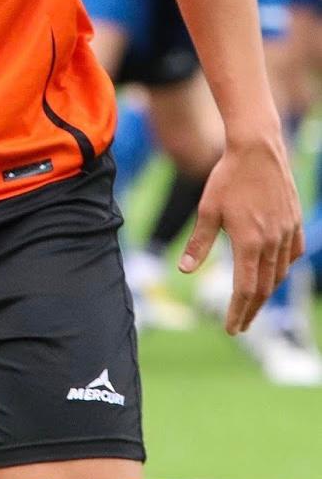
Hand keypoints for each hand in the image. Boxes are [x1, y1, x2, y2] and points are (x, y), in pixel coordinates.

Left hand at [178, 130, 303, 334]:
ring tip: (253, 303)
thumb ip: (199, 243)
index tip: (231, 329)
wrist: (257, 149)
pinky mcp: (294, 222)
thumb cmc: (228, 177)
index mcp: (249, 243)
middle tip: (240, 325)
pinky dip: (282, 268)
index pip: (245, 289)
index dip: (238, 311)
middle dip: (251, 310)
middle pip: (265, 288)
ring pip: (280, 273)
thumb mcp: (207, 210)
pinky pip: (292, 254)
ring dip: (266, 292)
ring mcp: (287, 232)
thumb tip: (184, 271)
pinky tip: (274, 272)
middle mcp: (272, 242)